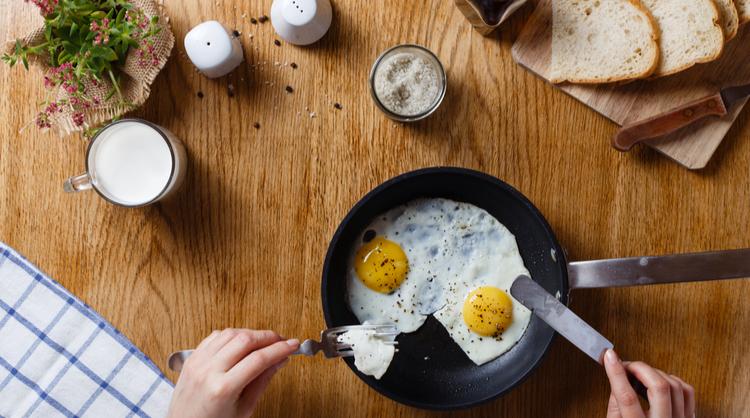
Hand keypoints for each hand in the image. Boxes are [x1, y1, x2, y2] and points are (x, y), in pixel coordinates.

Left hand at [167, 329, 299, 417]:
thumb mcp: (243, 409)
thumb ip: (262, 381)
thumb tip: (280, 360)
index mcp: (222, 389)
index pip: (258, 359)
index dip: (280, 349)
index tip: (292, 345)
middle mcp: (208, 371)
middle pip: (245, 340)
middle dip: (268, 337)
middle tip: (281, 341)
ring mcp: (197, 362)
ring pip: (230, 333)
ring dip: (251, 333)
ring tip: (263, 342)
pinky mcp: (192, 358)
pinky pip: (214, 336)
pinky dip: (232, 335)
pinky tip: (241, 343)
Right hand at [604, 349, 694, 417]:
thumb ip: (616, 406)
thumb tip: (618, 379)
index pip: (627, 397)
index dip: (616, 372)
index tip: (609, 356)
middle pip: (659, 387)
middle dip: (640, 368)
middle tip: (627, 364)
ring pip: (675, 386)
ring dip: (655, 373)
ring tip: (640, 375)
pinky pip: (687, 392)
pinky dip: (672, 380)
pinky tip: (659, 382)